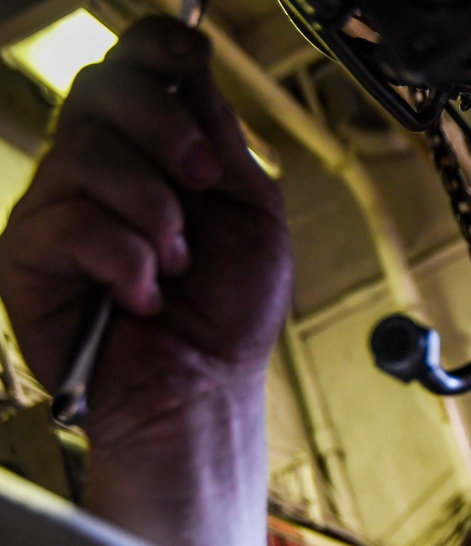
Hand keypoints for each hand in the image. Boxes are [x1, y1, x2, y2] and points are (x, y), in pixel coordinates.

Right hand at [0, 15, 291, 447]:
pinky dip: (127, 264)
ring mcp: (59, 210)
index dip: (156, 46)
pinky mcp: (28, 257)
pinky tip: (145, 296)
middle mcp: (99, 171)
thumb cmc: (231, 312)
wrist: (206, 386)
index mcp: (153, 155)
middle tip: (202, 184)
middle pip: (101, 90)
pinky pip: (72, 225)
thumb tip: (191, 72)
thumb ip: (221, 146)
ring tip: (177, 264)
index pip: (133, 71)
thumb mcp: (253, 215)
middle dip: (165, 130)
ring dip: (154, 213)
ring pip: (88, 154)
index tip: (192, 51)